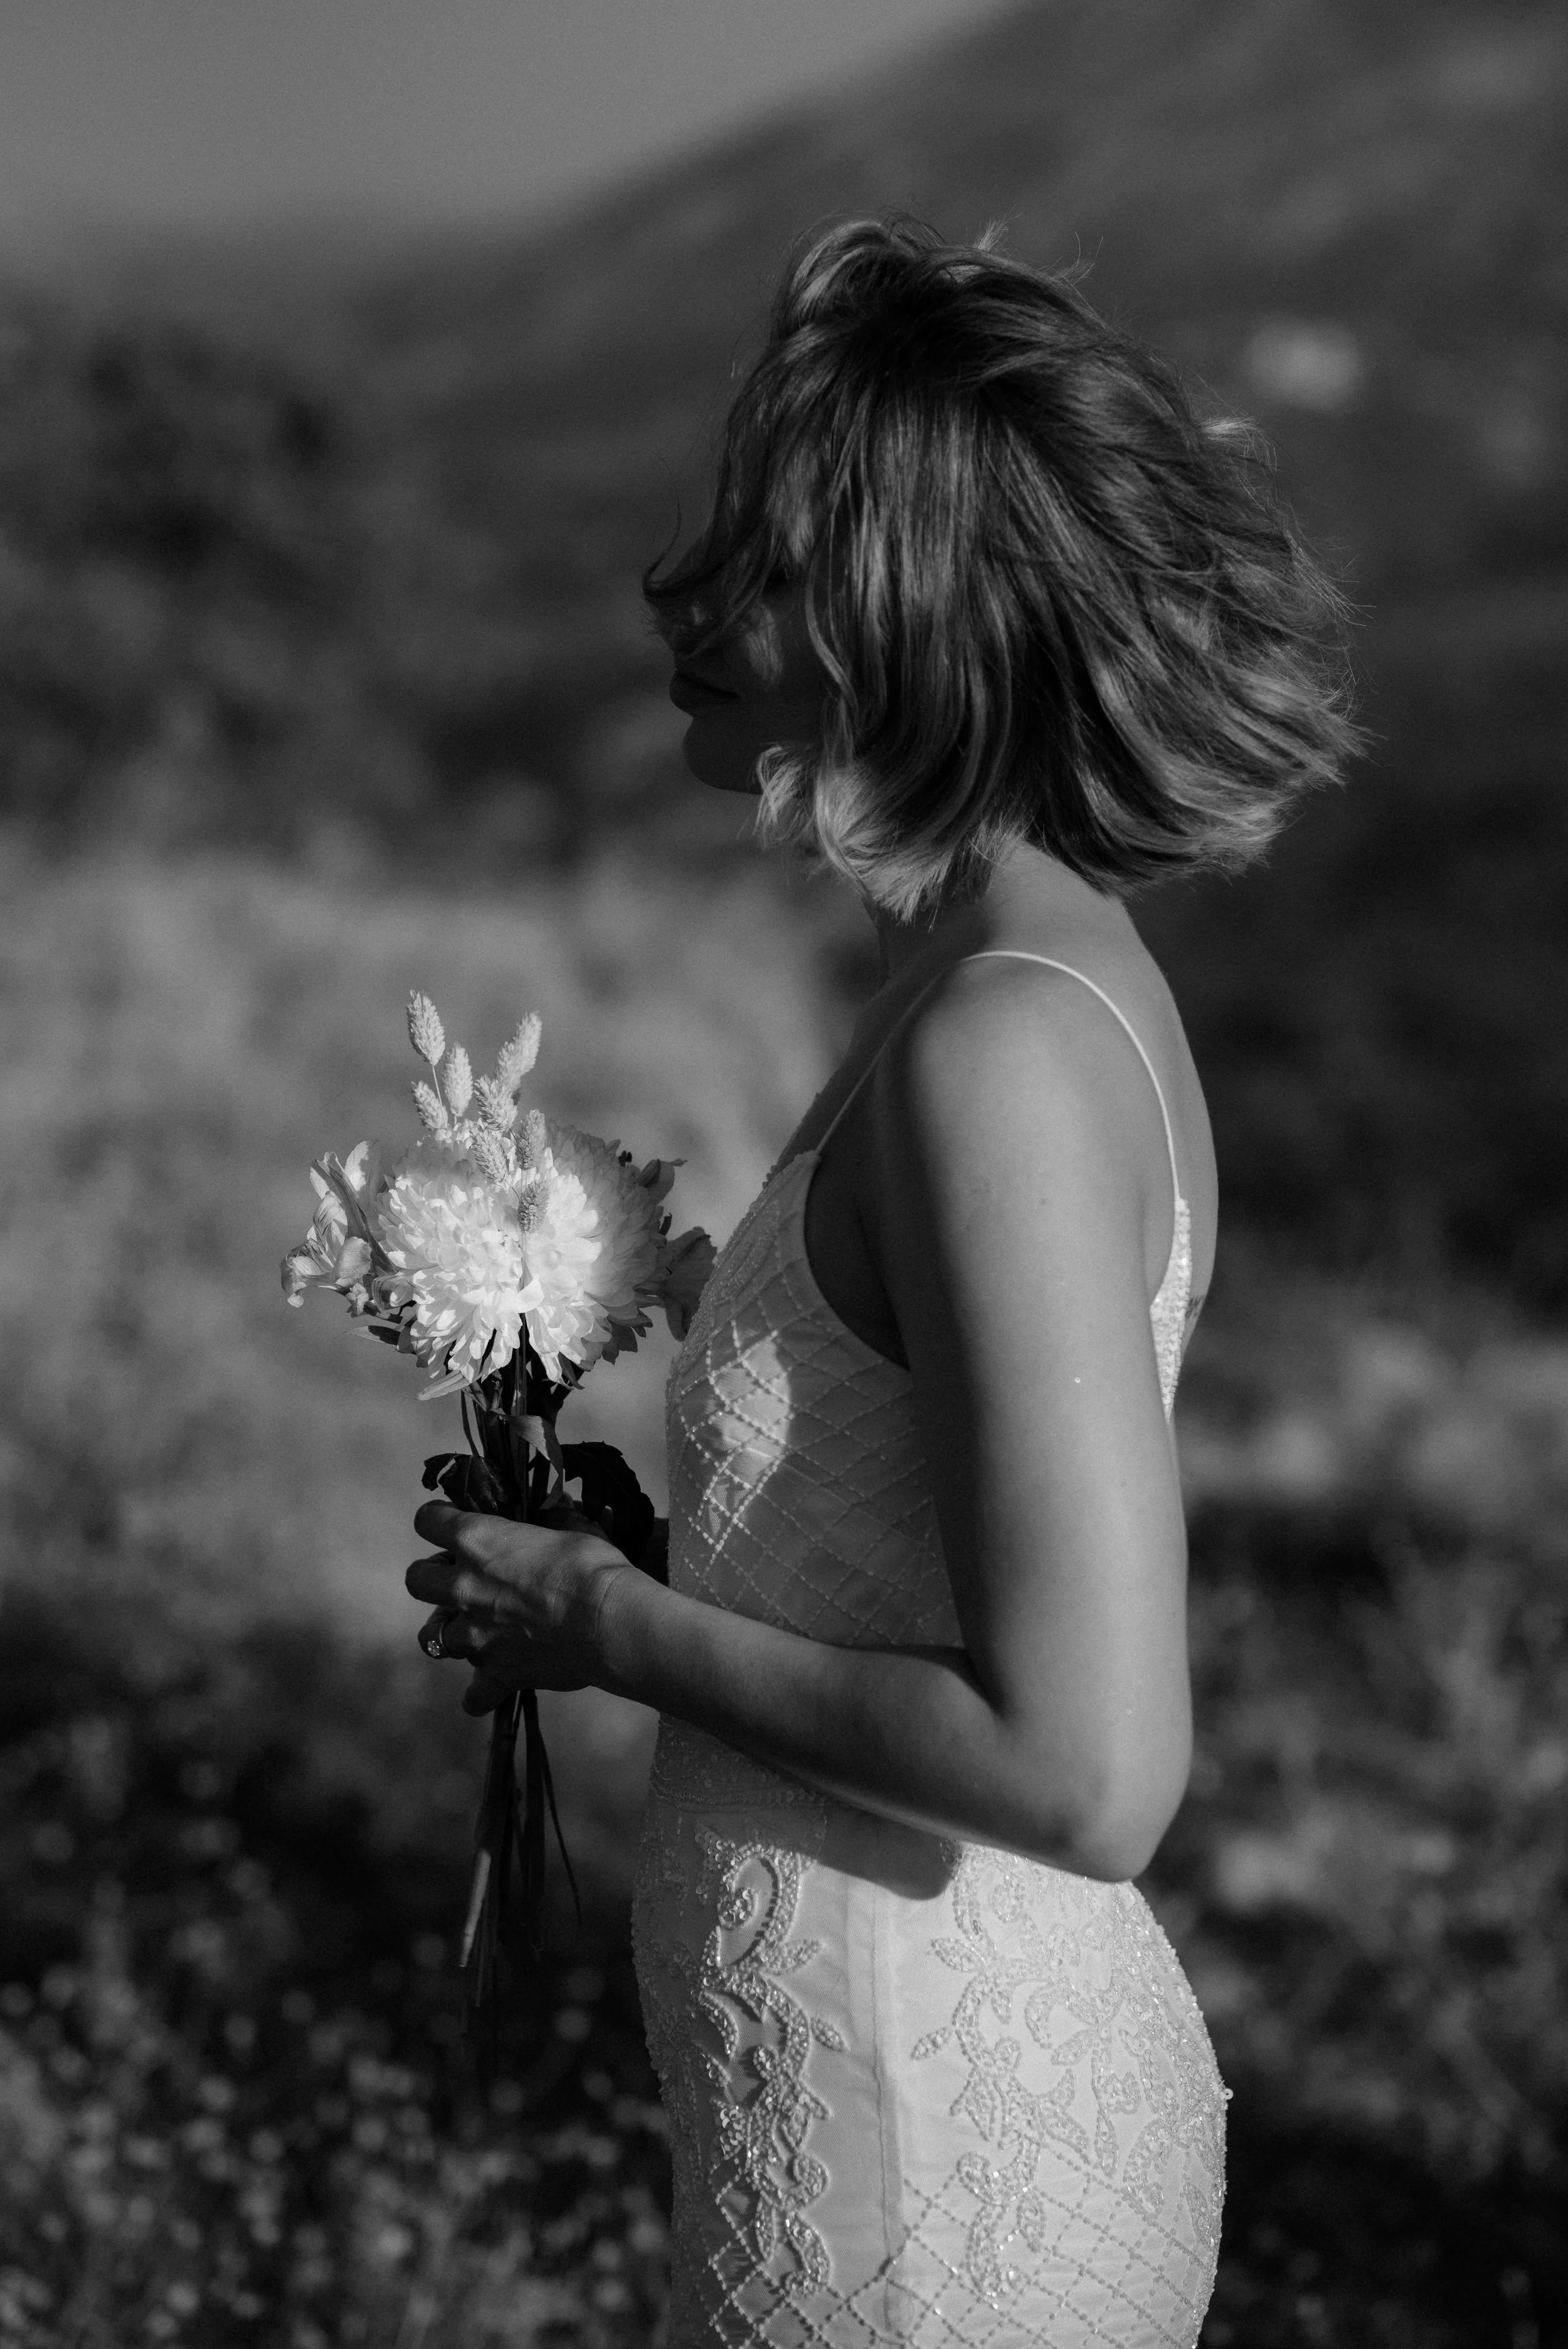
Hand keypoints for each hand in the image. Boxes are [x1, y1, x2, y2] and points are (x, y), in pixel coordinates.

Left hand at [406, 1500, 628, 1715]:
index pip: (428, 1520)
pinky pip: (474, 1696)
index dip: (438, 1519)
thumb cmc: (592, 1566)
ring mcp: (473, 1635)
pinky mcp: (496, 1672)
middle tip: (458, 1578)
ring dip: (450, 1632)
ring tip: (472, 1631)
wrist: (608, 1621)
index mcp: (477, 1540)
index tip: (451, 1521)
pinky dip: (481, 1693)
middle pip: (416, 1579)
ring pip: (432, 1638)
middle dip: (431, 1577)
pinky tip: (492, 1687)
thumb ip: (556, 1519)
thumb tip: (558, 1506)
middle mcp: (463, 1586)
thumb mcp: (575, 1528)